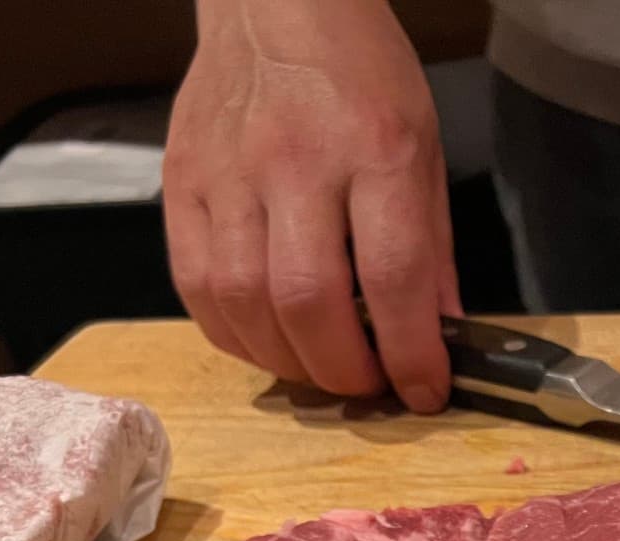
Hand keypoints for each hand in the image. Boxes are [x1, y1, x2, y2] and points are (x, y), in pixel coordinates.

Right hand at [165, 0, 459, 410]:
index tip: (424, 390)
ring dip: (287, 362)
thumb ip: (430, 246)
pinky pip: (195, 285)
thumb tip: (439, 334)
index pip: (393, 277)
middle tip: (367, 386)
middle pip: (308, 301)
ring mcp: (228, 174)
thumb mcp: (424, 146)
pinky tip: (267, 338)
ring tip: (319, 368)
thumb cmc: (357, 70)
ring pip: (244, 303)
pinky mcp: (181, 182)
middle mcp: (296, 162)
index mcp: (375, 150)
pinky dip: (234, 333)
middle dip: (344, 371)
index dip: (410, 353)